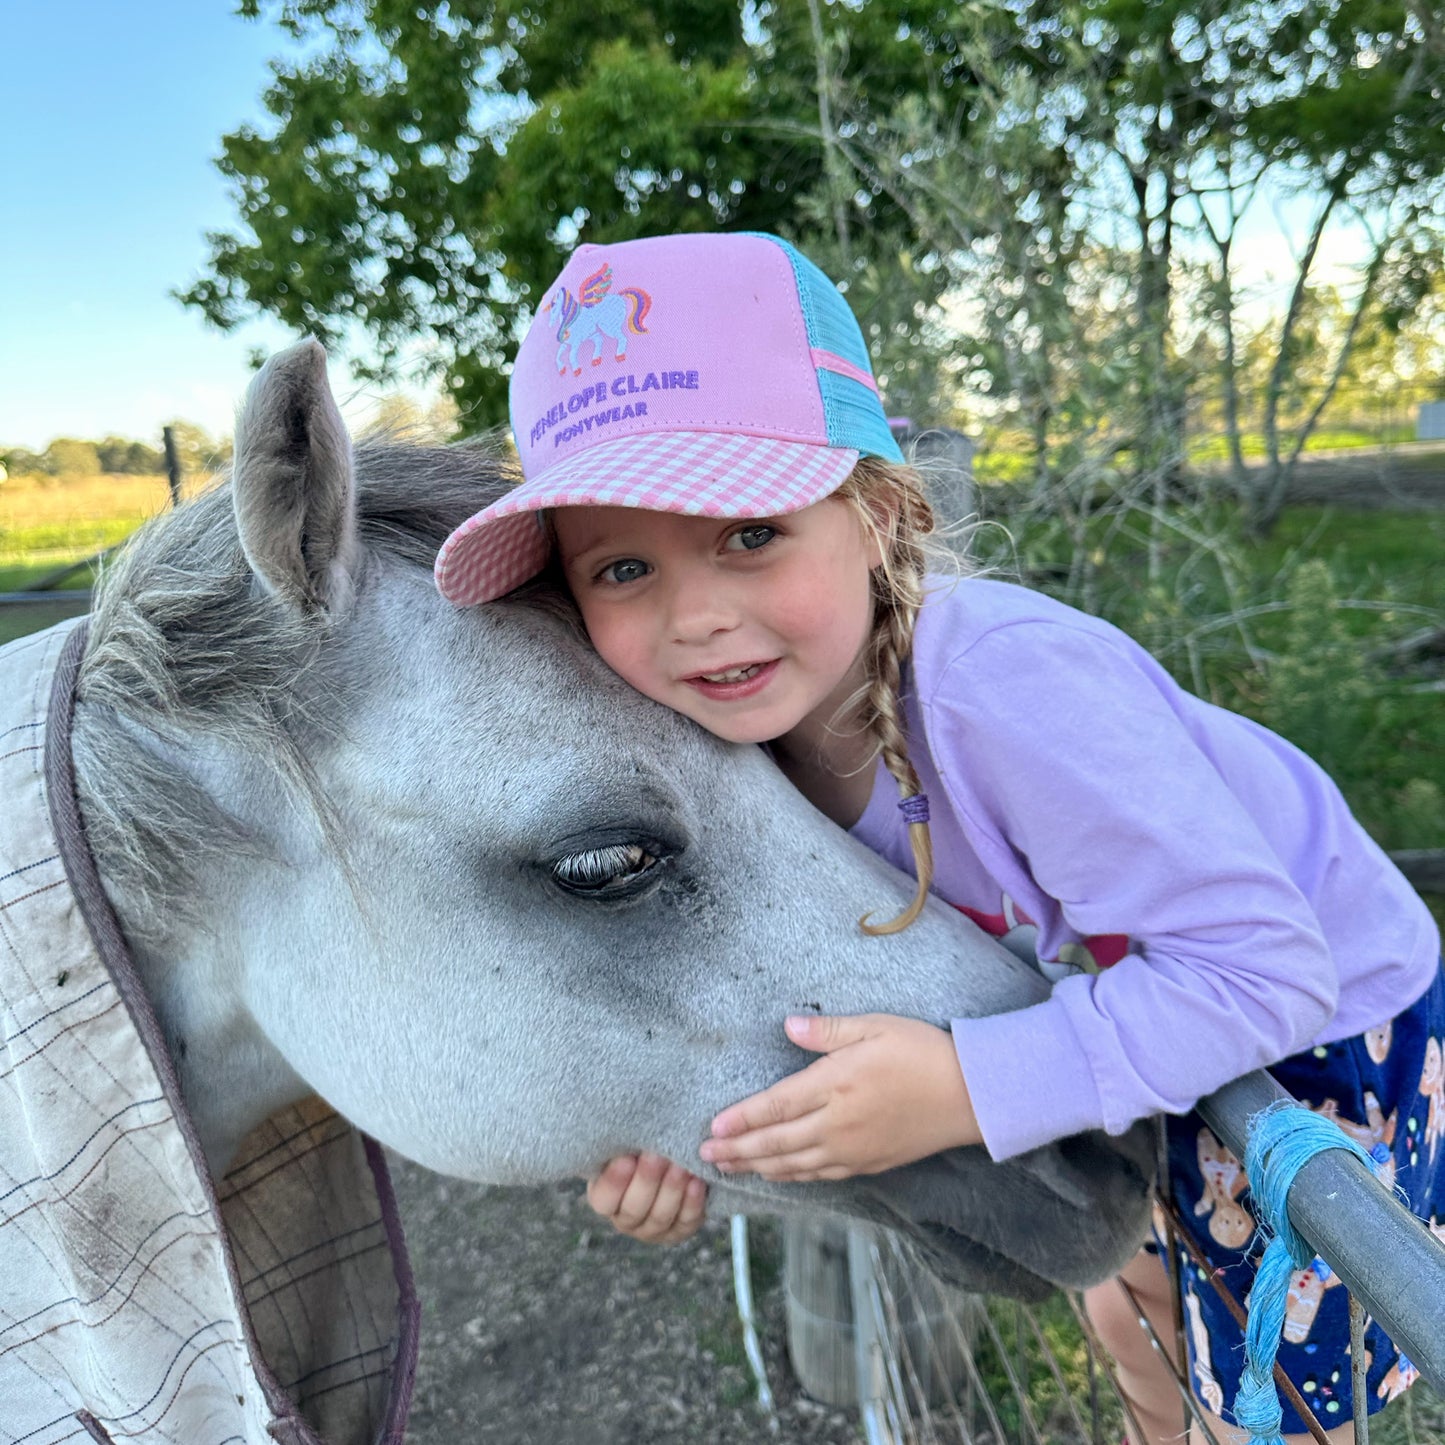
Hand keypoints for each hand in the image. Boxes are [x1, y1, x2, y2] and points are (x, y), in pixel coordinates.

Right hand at [586, 1152, 707, 1243]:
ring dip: (672, 1189)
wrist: (668, 1157)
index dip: (614, 1182)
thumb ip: (622, 1141)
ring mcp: (654, 1229)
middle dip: (647, 1181)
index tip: (626, 1158)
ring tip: (680, 1166)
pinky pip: (686, 1220)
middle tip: (657, 1156)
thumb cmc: (638, 1145)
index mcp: (604, 1198)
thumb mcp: (624, 1143)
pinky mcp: (680, 1229)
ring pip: (661, 1216)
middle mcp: (626, 1220)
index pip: (604, 1199)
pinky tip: (696, 1181)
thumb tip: (626, 1128)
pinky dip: (692, 1201)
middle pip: (634, 1209)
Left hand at [698, 1014, 980, 1181]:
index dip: (740, 1120)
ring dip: (758, 1167)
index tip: (712, 1128)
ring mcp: (853, 1149)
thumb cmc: (922, 1052)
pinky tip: (779, 1175)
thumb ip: (826, 1031)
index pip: (774, 1108)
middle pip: (775, 1144)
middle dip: (737, 1150)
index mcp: (834, 1084)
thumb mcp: (874, 1026)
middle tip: (704, 1156)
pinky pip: (821, 1175)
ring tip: (731, 1169)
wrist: (971, 1094)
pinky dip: (792, 1177)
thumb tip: (786, 1027)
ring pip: (794, 1166)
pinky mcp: (870, 1164)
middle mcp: (837, 1124)